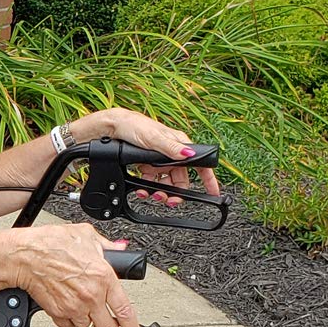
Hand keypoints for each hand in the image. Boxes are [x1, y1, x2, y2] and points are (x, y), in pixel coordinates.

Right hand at [11, 224, 142, 326]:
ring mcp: (73, 307)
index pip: (126, 312)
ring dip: (90, 324)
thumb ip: (108, 246)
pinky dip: (71, 322)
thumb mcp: (86, 235)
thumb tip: (120, 248)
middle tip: (106, 318)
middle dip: (109, 326)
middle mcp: (90, 297)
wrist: (25, 255)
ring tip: (85, 309)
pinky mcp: (57, 314)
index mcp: (103, 278)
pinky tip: (69, 307)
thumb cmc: (51, 244)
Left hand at [84, 108, 221, 205]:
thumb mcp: (153, 138)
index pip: (199, 163)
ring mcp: (160, 160)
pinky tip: (142, 189)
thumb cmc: (134, 126)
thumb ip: (171, 148)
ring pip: (166, 182)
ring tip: (151, 194)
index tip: (214, 192)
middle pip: (180, 179)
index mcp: (178, 144)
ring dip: (160, 191)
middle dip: (175, 192)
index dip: (208, 179)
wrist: (113, 128)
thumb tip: (189, 155)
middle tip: (168, 200)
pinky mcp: (148, 164)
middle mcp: (171, 153)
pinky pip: (152, 181)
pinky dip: (148, 187)